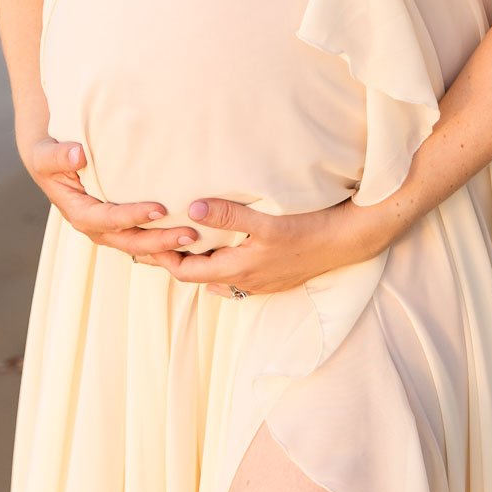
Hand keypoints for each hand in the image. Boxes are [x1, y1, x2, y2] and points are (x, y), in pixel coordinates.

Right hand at [21, 136, 201, 260]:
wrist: (54, 162)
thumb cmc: (50, 156)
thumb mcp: (44, 155)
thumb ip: (57, 157)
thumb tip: (78, 155)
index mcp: (78, 213)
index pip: (108, 220)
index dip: (133, 217)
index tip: (160, 209)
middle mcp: (96, 228)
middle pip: (129, 242)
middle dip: (159, 241)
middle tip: (189, 234)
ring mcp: (110, 231)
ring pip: (140, 246)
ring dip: (166, 247)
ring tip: (196, 239)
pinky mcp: (122, 227)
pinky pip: (144, 241)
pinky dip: (164, 245)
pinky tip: (190, 241)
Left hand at [131, 195, 383, 297]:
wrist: (346, 243)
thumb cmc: (307, 230)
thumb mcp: (266, 221)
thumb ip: (229, 214)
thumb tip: (191, 208)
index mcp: (237, 270)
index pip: (186, 271)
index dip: (162, 257)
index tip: (145, 239)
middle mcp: (243, 283)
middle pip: (197, 277)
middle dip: (174, 260)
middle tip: (152, 240)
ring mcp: (258, 283)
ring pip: (215, 279)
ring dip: (197, 263)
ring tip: (180, 242)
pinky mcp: (271, 278)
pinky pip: (233, 278)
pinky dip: (218, 266)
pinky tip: (219, 249)